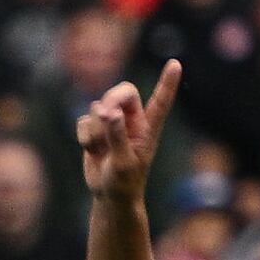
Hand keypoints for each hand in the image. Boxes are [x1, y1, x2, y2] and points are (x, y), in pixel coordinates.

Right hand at [76, 57, 180, 207]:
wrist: (109, 195)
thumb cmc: (124, 182)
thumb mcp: (124, 163)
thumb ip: (118, 136)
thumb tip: (110, 112)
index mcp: (148, 128)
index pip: (160, 101)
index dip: (167, 82)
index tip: (175, 64)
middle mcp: (133, 121)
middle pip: (123, 92)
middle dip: (111, 100)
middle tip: (103, 113)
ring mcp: (113, 123)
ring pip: (98, 110)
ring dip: (95, 131)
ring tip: (100, 151)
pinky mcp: (95, 129)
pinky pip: (84, 121)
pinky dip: (84, 136)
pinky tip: (92, 151)